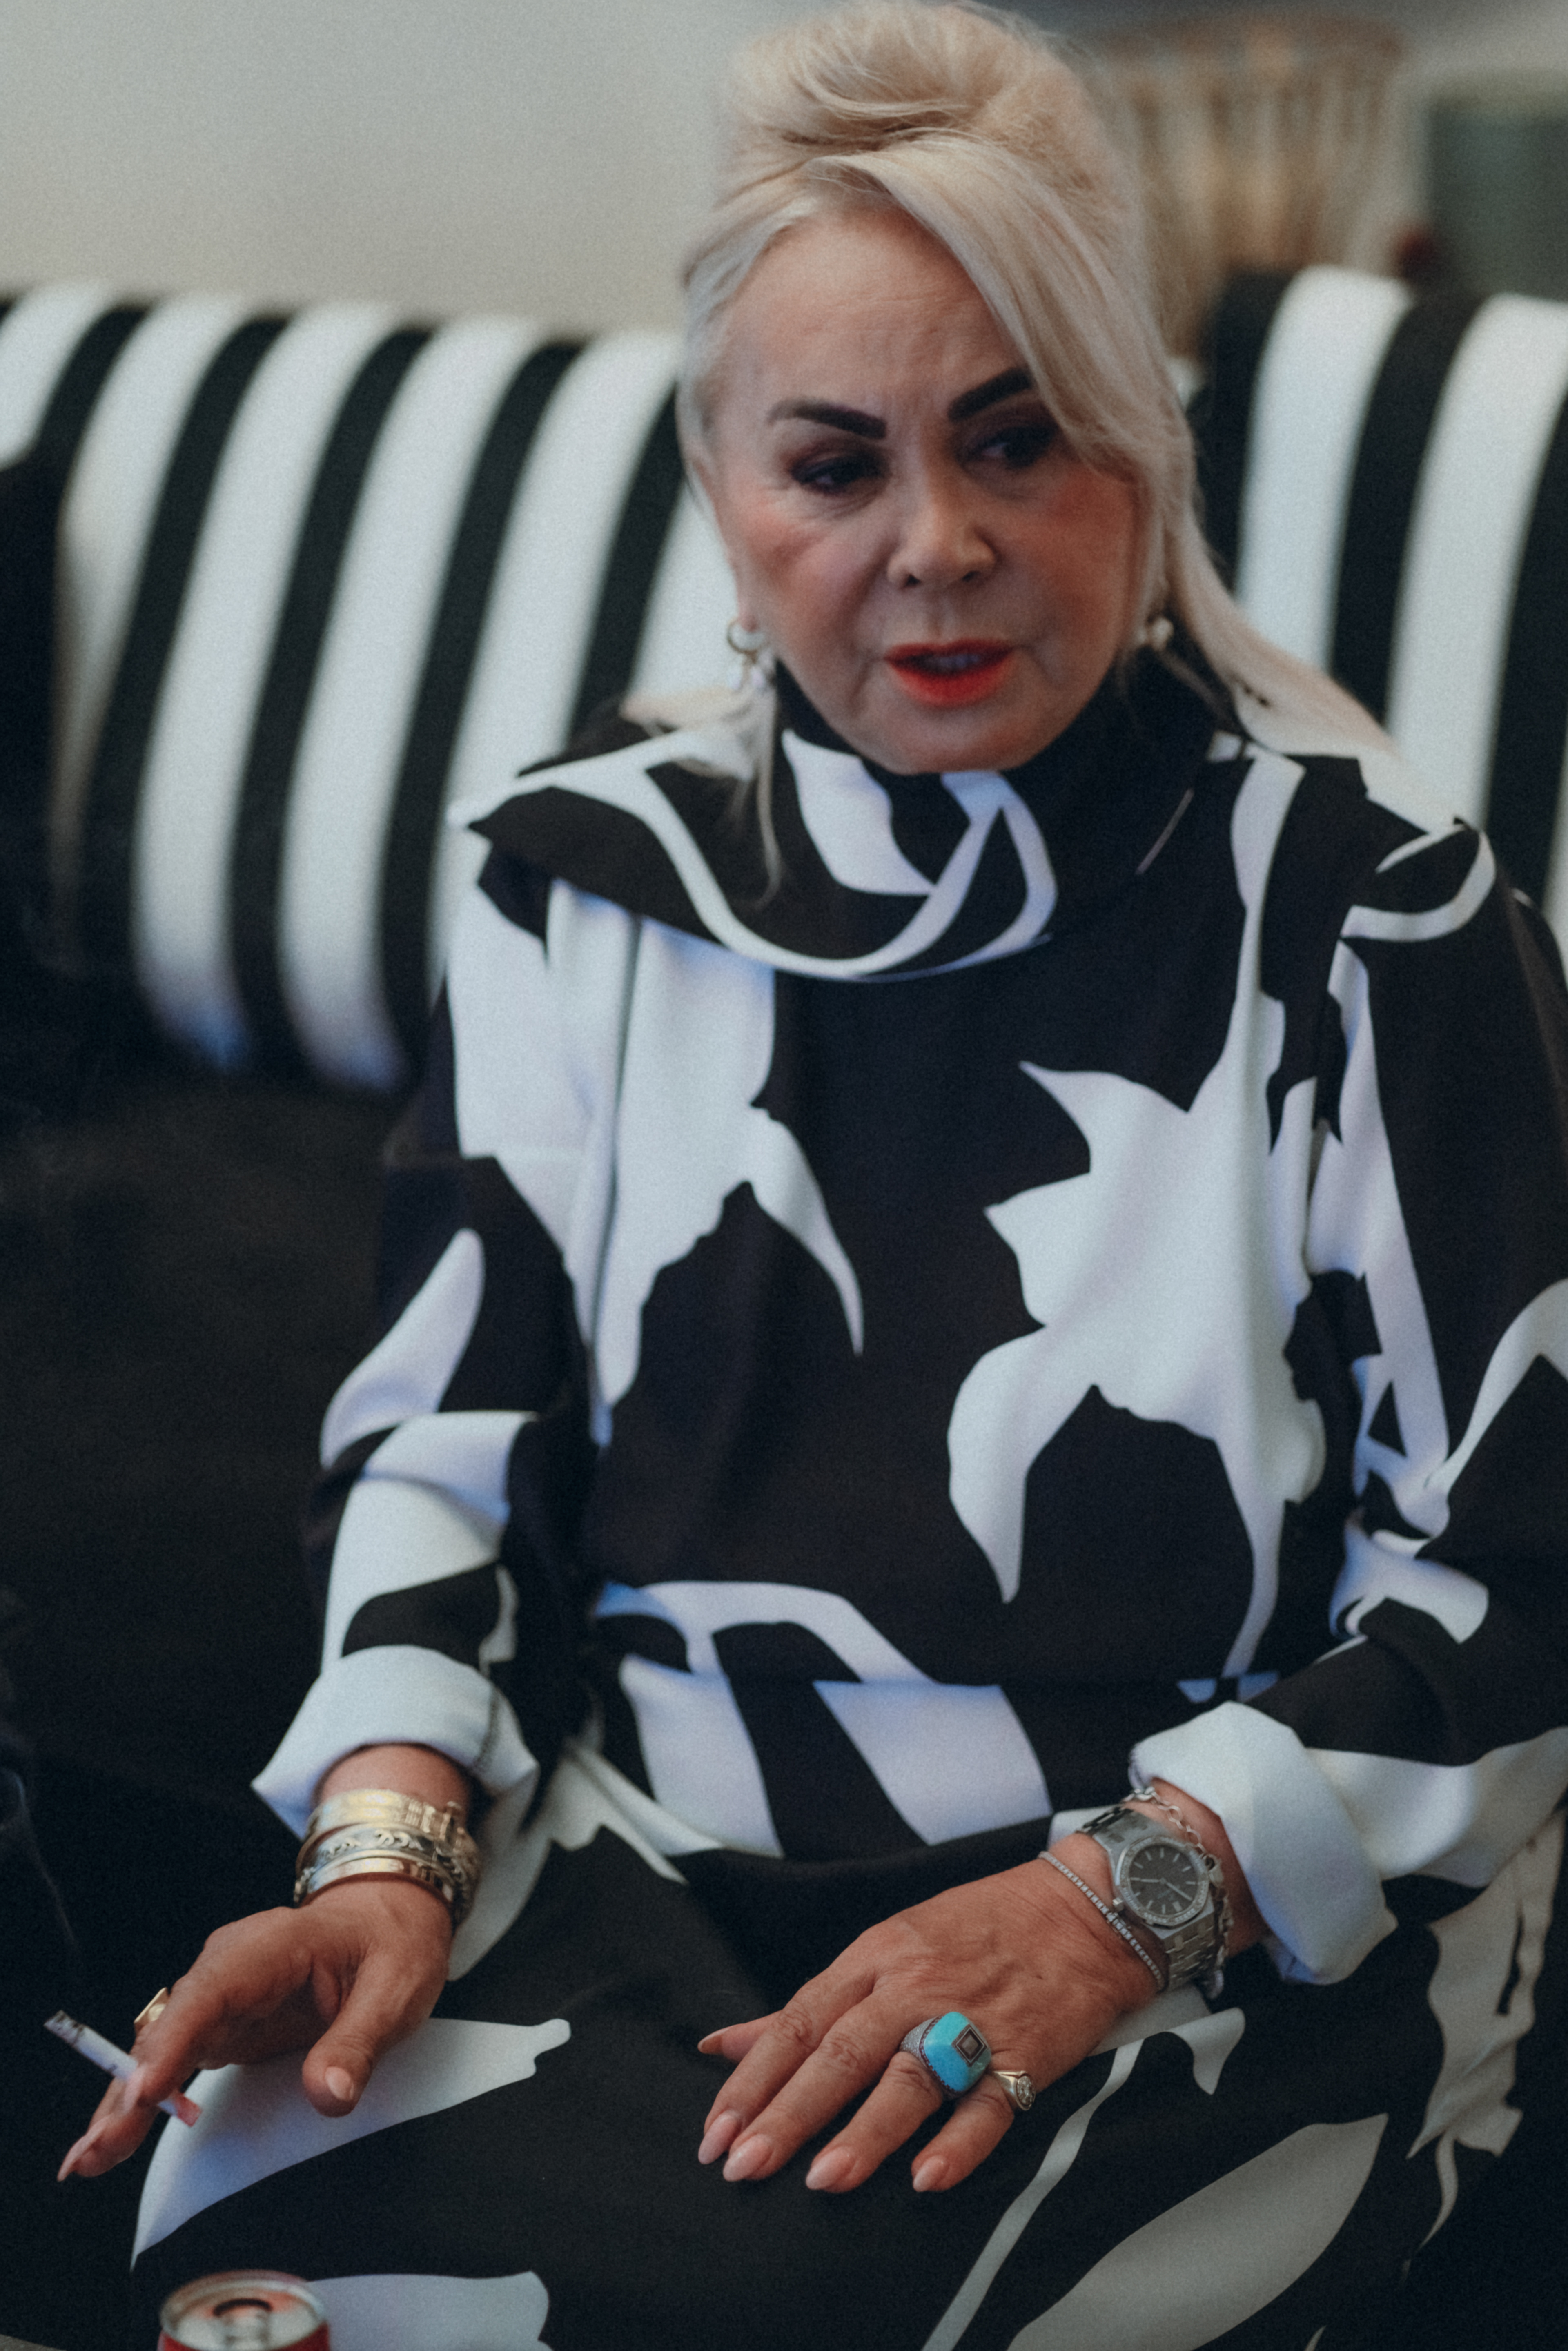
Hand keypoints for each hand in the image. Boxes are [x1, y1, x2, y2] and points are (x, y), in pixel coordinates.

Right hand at [57, 1875, 452, 2179]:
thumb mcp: (395, 1989)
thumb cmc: (390, 1946)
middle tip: (98, 2151)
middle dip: (131, 2089)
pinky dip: (143, 2098)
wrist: (386, 1918)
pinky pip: (173, 2060)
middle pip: (170, 2027)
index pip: (209, 1994)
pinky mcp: (220, 2021)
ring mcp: (219, 1994)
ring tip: (88, 2160)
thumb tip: (327, 2097)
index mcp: (269, 1946)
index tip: (144, 2094)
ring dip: (124, 2101)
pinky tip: (115, 2137)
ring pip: (160, 2048)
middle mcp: (230, 1966)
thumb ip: (360, 2041)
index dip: (172, 2045)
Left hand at [695, 1842, 1159, 2198]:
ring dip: (866, 2132)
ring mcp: (971, 2021)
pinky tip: (928, 2180)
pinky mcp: (1025, 2053)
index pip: (800, 2023)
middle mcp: (916, 1988)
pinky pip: (990, 2104)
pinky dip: (960, 2143)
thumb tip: (721, 2044)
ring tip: (822, 2181)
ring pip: (910, 2079)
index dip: (755, 2079)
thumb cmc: (975, 1929)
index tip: (714, 2132)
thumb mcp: (884, 1947)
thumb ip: (808, 2005)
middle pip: (842, 2053)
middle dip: (789, 2112)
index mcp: (876, 1959)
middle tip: (742, 2166)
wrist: (1083, 1910)